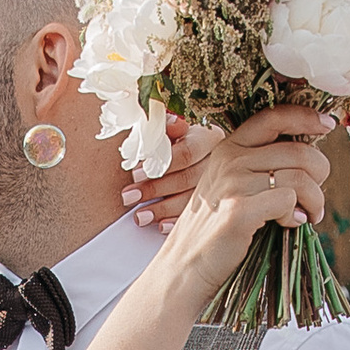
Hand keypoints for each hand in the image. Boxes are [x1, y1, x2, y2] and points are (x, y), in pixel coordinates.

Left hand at [122, 111, 218, 229]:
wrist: (202, 153)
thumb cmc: (180, 140)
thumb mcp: (172, 127)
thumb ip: (164, 126)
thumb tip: (165, 123)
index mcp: (209, 139)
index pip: (187, 153)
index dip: (161, 164)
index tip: (136, 173)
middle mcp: (217, 163)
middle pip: (187, 178)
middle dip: (154, 189)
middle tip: (130, 197)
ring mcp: (219, 186)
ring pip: (191, 200)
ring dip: (162, 209)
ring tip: (139, 216)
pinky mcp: (214, 205)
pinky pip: (198, 219)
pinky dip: (176, 222)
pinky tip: (160, 226)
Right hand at [152, 107, 335, 289]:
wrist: (184, 268)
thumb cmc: (215, 231)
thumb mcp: (231, 187)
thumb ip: (260, 167)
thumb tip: (310, 160)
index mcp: (228, 148)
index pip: (274, 117)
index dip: (306, 117)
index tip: (327, 125)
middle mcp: (230, 160)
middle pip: (299, 152)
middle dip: (320, 175)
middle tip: (315, 199)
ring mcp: (233, 184)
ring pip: (301, 178)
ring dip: (314, 200)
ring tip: (307, 215)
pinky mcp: (239, 211)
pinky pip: (289, 201)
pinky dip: (296, 215)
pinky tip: (289, 225)